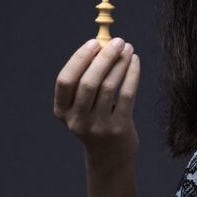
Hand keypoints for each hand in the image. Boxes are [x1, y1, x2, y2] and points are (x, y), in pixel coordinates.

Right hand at [54, 37, 140, 170]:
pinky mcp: (118, 127)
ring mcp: (97, 125)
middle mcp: (76, 120)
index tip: (94, 42)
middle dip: (104, 58)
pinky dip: (131, 74)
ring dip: (120, 63)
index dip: (79, 60)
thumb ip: (87, 79)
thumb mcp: (83, 105)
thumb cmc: (96, 120)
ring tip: (128, 49)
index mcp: (62, 111)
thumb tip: (102, 44)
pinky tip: (135, 62)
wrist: (110, 155)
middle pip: (88, 82)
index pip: (65, 81)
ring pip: (108, 86)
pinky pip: (126, 94)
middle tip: (118, 41)